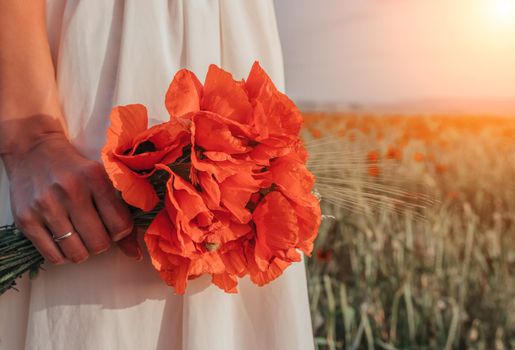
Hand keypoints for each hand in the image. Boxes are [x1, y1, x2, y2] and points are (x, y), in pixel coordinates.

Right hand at [3, 132, 139, 263]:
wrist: (33, 150)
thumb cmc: (74, 168)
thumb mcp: (101, 179)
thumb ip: (120, 213)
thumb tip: (135, 253)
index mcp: (94, 178)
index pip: (120, 225)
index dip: (121, 232)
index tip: (114, 225)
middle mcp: (70, 191)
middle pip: (99, 243)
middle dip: (102, 243)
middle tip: (96, 231)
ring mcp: (45, 206)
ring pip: (77, 253)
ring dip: (83, 251)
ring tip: (80, 236)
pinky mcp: (26, 219)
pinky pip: (53, 256)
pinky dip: (63, 255)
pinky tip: (64, 241)